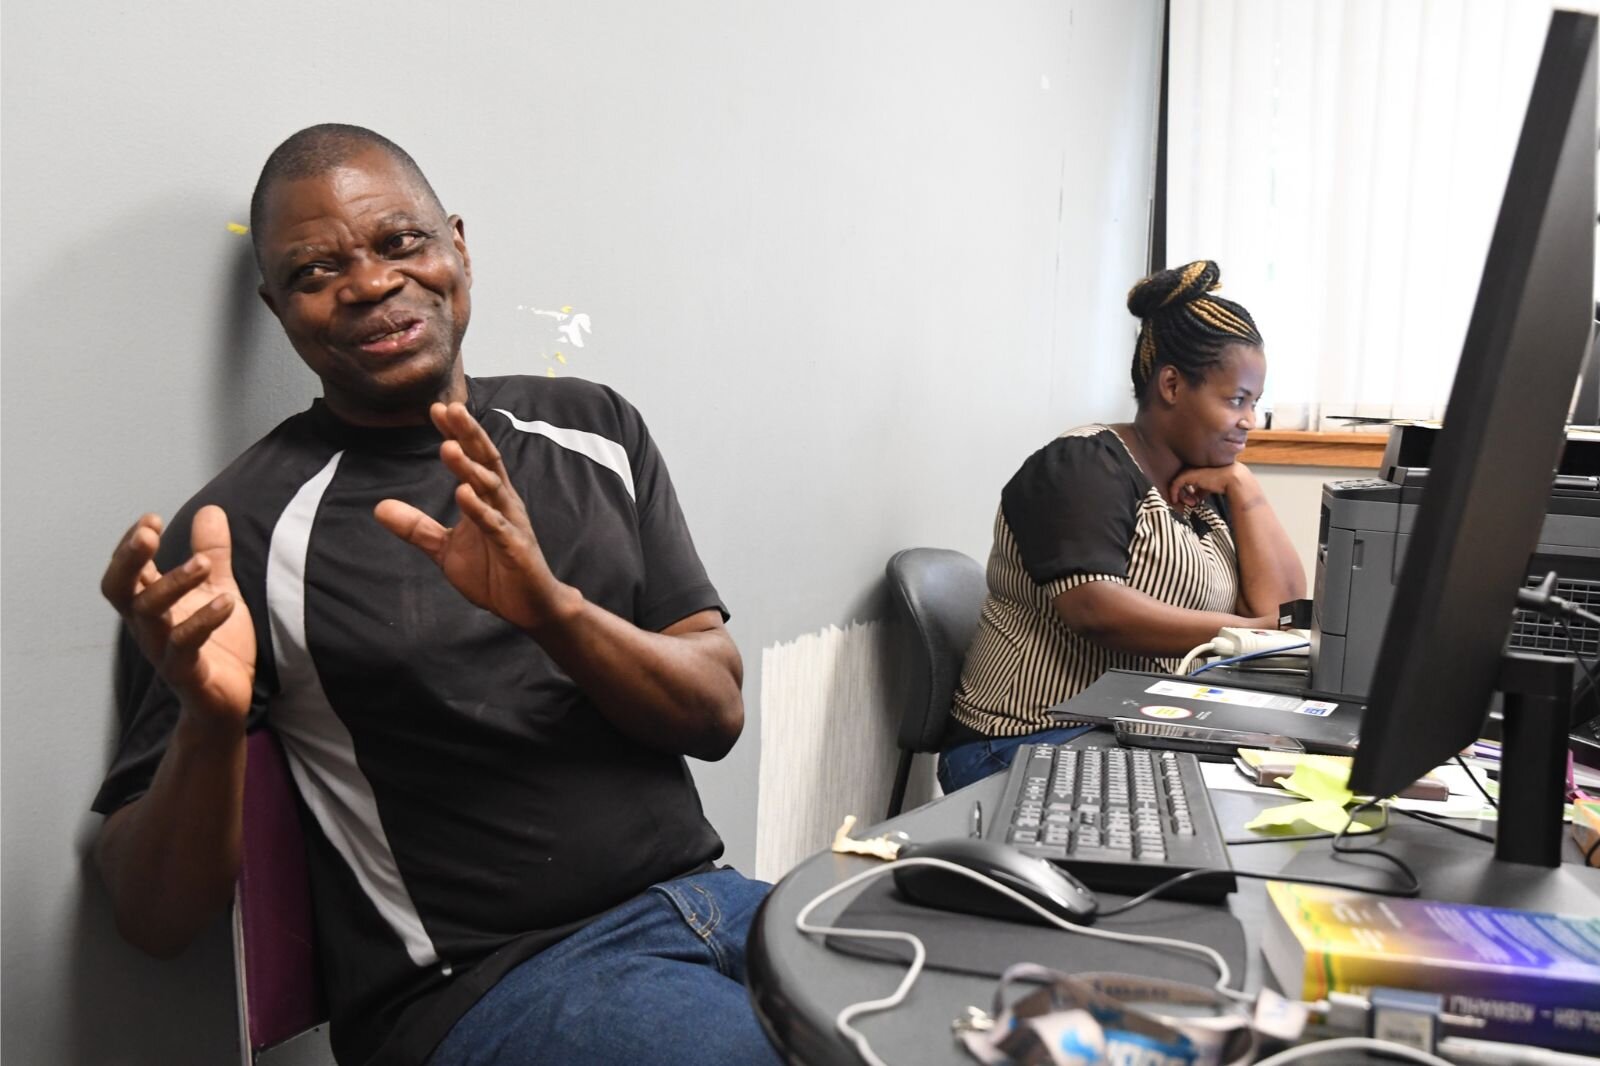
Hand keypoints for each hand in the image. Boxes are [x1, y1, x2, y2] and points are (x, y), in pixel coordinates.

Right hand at [100, 507, 255, 723]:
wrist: (227, 701)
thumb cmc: (218, 644)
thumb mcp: (220, 589)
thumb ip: (213, 553)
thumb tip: (210, 509)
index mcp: (152, 604)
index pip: (127, 571)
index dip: (130, 545)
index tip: (149, 519)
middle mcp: (148, 626)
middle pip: (120, 590)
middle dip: (128, 560)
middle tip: (148, 534)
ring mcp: (162, 650)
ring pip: (150, 615)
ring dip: (173, 584)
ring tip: (202, 564)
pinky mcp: (185, 673)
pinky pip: (184, 646)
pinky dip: (203, 621)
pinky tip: (226, 602)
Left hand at [375, 403, 577, 633]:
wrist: (529, 607)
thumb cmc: (494, 572)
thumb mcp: (446, 548)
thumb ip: (417, 527)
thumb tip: (379, 508)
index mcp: (488, 498)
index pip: (472, 458)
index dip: (456, 433)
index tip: (436, 409)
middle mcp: (503, 503)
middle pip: (486, 461)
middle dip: (468, 434)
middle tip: (450, 408)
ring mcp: (510, 523)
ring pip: (490, 488)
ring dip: (469, 467)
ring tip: (448, 446)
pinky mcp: (515, 547)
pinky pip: (496, 525)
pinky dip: (480, 509)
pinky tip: (464, 493)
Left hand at [1169, 462, 1255, 509]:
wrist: (1232, 478)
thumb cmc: (1225, 482)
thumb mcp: (1209, 488)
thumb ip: (1201, 491)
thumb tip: (1195, 499)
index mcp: (1198, 469)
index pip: (1186, 480)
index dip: (1186, 492)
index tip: (1191, 502)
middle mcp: (1193, 468)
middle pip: (1181, 481)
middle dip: (1181, 494)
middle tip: (1187, 504)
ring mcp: (1190, 470)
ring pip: (1177, 483)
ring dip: (1179, 495)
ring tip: (1186, 503)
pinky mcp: (1188, 474)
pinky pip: (1175, 484)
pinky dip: (1174, 493)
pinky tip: (1176, 500)